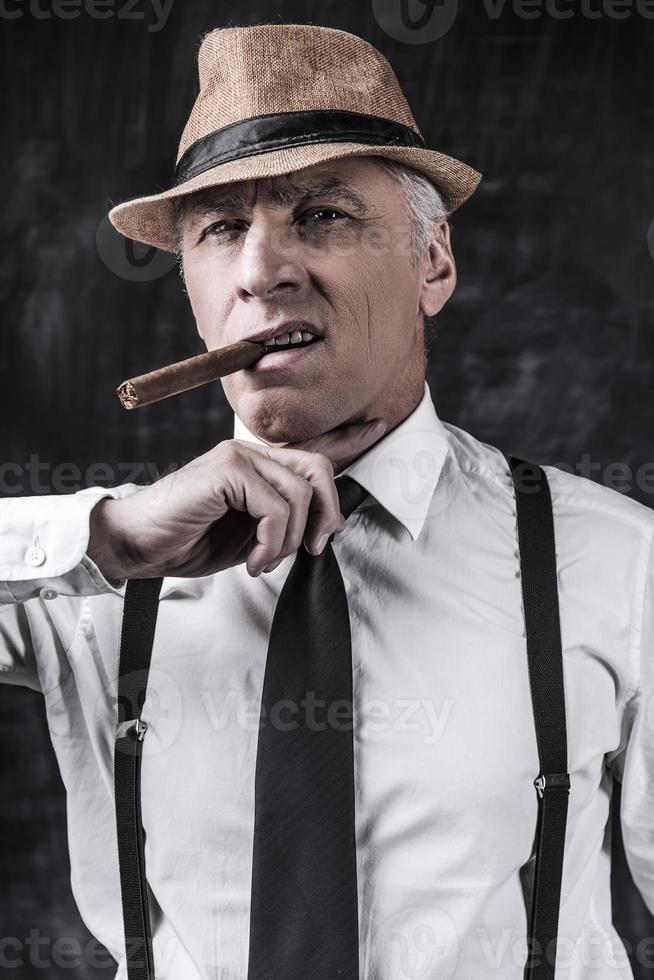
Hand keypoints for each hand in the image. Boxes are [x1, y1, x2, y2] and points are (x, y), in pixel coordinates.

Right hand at [87, 417, 385, 580]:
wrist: (139, 545)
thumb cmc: (192, 539)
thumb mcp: (251, 535)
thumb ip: (286, 523)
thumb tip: (330, 526)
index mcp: (259, 465)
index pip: (313, 447)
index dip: (350, 439)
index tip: (379, 426)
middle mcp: (251, 453)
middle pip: (319, 469)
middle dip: (325, 515)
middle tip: (310, 550)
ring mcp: (237, 456)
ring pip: (300, 494)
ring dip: (289, 541)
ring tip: (262, 561)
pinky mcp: (226, 470)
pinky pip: (276, 507)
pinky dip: (271, 542)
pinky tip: (251, 559)